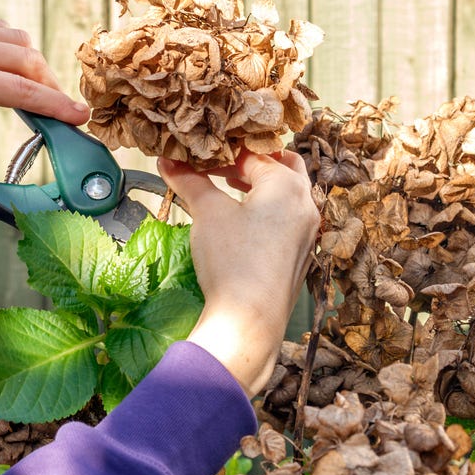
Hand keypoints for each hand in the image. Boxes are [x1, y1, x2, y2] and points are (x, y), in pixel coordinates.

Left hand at [0, 10, 89, 224]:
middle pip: (28, 62)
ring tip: (41, 97)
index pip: (21, 90)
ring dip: (35, 67)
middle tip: (64, 116)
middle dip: (53, 88)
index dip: (57, 105)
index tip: (82, 117)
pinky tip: (13, 73)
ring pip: (17, 41)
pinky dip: (14, 50)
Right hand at [157, 151, 319, 395]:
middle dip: (252, 164)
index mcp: (287, 185)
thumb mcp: (208, 213)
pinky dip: (269, 210)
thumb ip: (189, 181)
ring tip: (231, 188)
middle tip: (223, 167)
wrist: (250, 319)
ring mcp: (307, 231)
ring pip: (288, 194)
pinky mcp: (301, 254)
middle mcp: (305, 203)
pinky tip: (245, 222)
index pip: (252, 156)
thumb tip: (166, 161)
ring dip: (262, 186)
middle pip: (283, 167)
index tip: (198, 158)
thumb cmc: (232, 259)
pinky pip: (289, 219)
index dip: (222, 155)